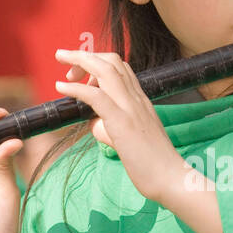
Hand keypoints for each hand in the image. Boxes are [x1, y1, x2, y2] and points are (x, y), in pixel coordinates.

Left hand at [54, 48, 184, 204]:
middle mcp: (137, 98)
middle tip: (64, 58)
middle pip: (111, 61)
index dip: (97, 62)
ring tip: (61, 58)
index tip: (80, 72)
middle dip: (85, 54)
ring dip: (80, 60)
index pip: (120, 67)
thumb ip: (108, 126)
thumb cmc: (152, 163)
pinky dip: (76, 88)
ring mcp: (131, 108)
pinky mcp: (123, 123)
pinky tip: (61, 86)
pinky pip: (97, 97)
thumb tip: (91, 121)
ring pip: (106, 70)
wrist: (171, 178)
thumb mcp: (127, 138)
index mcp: (140, 100)